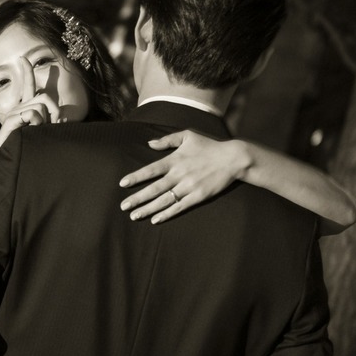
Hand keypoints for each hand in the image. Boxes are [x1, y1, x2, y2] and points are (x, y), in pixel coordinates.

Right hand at [0, 57, 62, 147]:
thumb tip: (62, 117)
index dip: (26, 71)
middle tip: (53, 126)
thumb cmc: (29, 151)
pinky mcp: (11, 119)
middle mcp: (18, 108)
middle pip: (44, 97)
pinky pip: (32, 113)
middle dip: (54, 112)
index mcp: (25, 109)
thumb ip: (52, 123)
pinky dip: (37, 122)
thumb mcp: (43, 133)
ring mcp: (14, 113)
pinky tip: (31, 132)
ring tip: (38, 133)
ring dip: (45, 121)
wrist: (9, 164)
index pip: (27, 86)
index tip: (23, 58)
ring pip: (40, 106)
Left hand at [118, 130, 251, 223]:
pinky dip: (166, 214)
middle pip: (154, 189)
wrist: (233, 158)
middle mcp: (179, 175)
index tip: (122, 184)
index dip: (136, 177)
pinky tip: (155, 219)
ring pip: (164, 200)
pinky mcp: (198, 196)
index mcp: (175, 160)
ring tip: (135, 216)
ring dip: (148, 209)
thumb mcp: (188, 136)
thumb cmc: (209, 146)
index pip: (150, 170)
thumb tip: (149, 143)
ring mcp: (189, 187)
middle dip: (137, 199)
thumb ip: (167, 140)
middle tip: (123, 207)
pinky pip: (179, 207)